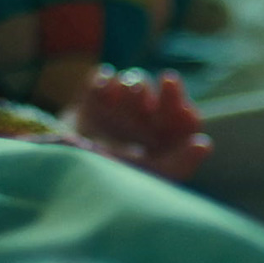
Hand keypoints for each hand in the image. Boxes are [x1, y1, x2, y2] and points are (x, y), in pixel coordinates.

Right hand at [62, 65, 212, 180]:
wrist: (58, 180)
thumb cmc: (110, 184)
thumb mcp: (147, 178)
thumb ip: (178, 164)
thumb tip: (205, 144)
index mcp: (160, 146)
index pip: (183, 121)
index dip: (185, 110)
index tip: (183, 107)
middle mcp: (142, 128)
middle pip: (163, 97)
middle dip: (168, 90)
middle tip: (170, 83)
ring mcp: (116, 113)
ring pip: (135, 83)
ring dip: (135, 85)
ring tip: (124, 97)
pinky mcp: (89, 103)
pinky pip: (102, 78)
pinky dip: (103, 80)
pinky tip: (101, 92)